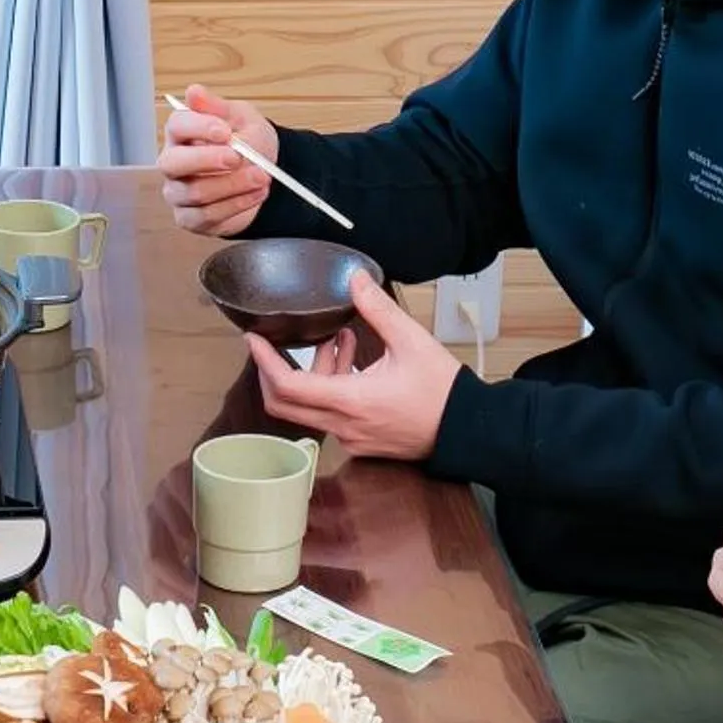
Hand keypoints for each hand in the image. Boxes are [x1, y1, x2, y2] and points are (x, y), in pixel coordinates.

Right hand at [158, 84, 277, 237]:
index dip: (198, 128)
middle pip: (172, 163)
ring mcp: (179, 192)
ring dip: (233, 185)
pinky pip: (207, 216)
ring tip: (261, 176)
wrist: (265, 173)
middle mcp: (173, 163)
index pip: (176, 126)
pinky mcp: (191, 218)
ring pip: (195, 193)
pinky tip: (256, 193)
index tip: (224, 130)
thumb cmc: (247, 142)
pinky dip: (236, 205)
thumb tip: (194, 92)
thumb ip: (218, 107)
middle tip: (238, 157)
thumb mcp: (240, 117)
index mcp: (181, 133)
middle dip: (208, 160)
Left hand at [247, 269, 458, 460]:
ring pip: (310, 408)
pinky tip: (352, 362)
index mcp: (350, 401)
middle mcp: (344, 425)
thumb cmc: (444, 391)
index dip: (264, 363)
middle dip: (277, 371)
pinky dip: (331, 389)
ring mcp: (351, 439)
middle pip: (286, 404)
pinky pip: (330, 417)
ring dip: (314, 374)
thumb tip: (355, 278)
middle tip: (275, 345)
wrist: (469, 430)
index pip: (287, 387)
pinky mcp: (361, 443)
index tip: (254, 340)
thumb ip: (378, 308)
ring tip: (337, 339)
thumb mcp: (411, 341)